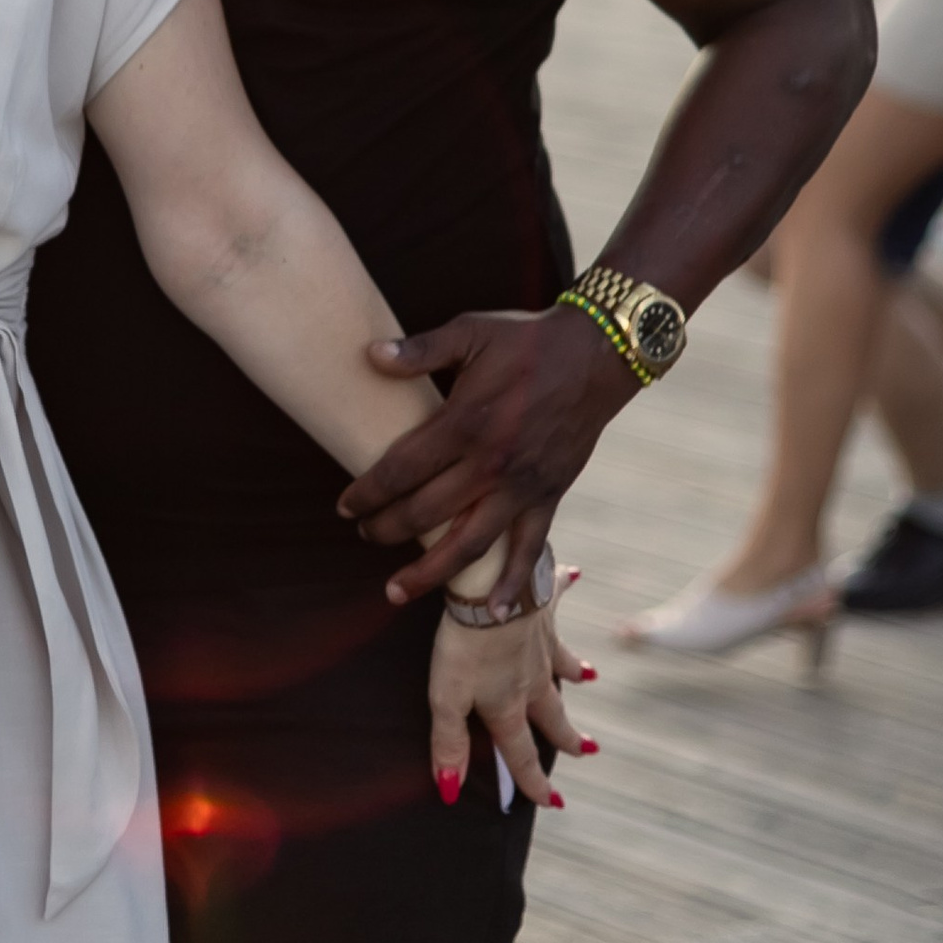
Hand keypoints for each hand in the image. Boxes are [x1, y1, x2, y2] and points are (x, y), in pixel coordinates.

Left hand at [345, 305, 630, 605]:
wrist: (597, 355)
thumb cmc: (528, 340)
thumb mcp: (471, 331)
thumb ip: (420, 350)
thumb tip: (369, 355)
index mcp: (466, 423)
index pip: (402, 470)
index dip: (368, 493)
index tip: (345, 507)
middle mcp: (492, 463)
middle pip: (425, 512)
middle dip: (385, 529)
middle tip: (363, 534)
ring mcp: (522, 486)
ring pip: (469, 545)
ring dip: (430, 572)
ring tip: (395, 591)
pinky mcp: (549, 496)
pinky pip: (529, 549)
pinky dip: (512, 582)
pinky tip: (494, 612)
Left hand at [428, 582, 593, 809]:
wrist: (489, 589)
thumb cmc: (464, 646)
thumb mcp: (447, 699)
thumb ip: (449, 743)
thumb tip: (450, 792)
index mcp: (507, 706)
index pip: (522, 754)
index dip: (533, 782)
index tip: (554, 802)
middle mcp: (532, 680)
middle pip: (551, 715)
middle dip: (566, 736)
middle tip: (586, 751)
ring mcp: (541, 643)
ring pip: (560, 663)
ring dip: (574, 672)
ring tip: (589, 677)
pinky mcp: (540, 606)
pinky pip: (556, 598)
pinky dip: (566, 587)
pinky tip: (576, 575)